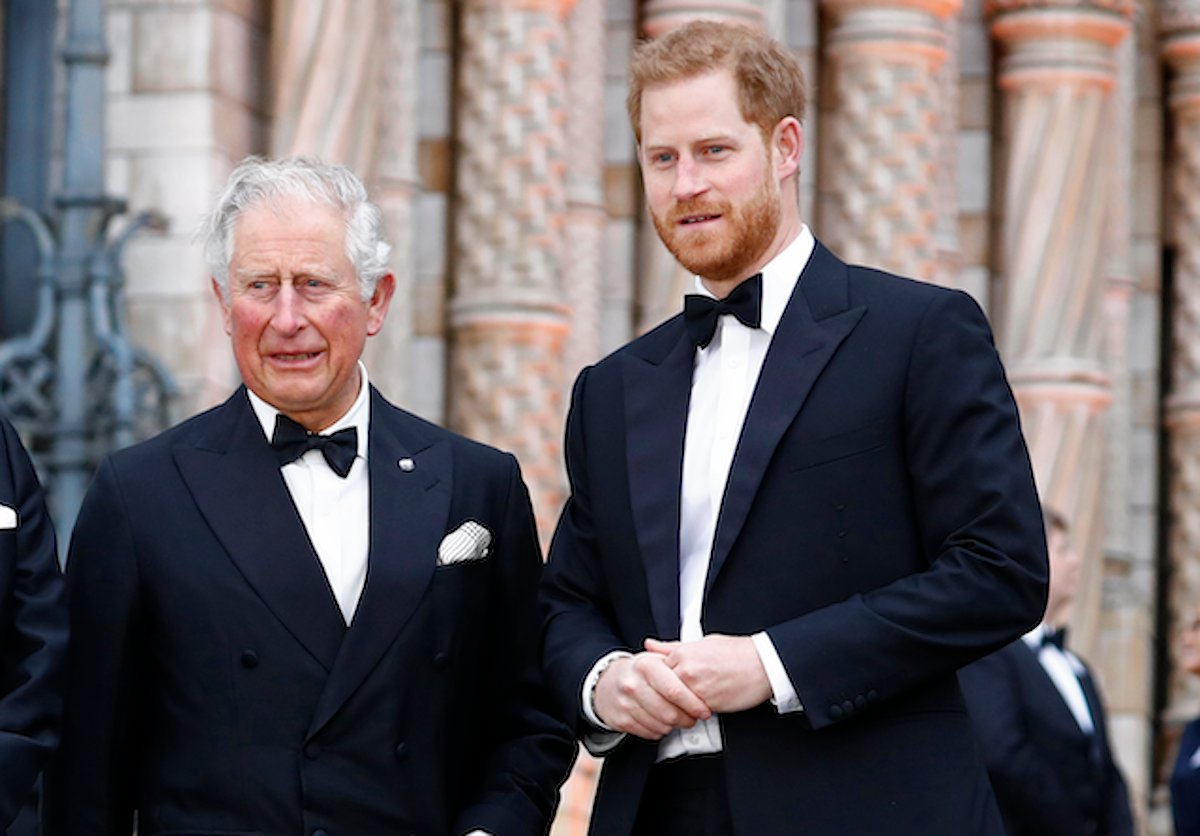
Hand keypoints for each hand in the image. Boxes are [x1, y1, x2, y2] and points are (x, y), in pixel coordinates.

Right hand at [593, 651, 711, 740]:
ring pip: (661, 726)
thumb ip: (678, 664)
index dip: (693, 704)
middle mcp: (633, 684)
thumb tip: (701, 671)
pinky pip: (650, 733)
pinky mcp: (621, 721)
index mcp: (646, 666)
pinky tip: (662, 721)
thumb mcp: (655, 659)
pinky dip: (660, 731)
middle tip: (693, 718)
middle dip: (687, 719)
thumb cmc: (639, 672)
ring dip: (675, 726)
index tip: (704, 710)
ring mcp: (625, 704)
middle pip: (669, 713)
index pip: (675, 691)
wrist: (607, 683)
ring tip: (678, 718)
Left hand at [645, 634, 771, 712]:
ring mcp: (696, 688)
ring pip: (674, 704)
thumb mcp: (702, 643)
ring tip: (686, 704)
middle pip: (661, 690)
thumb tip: (650, 644)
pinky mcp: (707, 705)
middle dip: (664, 697)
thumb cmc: (737, 653)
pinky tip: (698, 709)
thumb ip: (672, 647)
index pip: (655, 671)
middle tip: (671, 698)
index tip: (660, 685)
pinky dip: (692, 714)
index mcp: (682, 653)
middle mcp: (686, 670)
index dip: (657, 681)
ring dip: (677, 707)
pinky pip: (691, 713)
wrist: (762, 664)